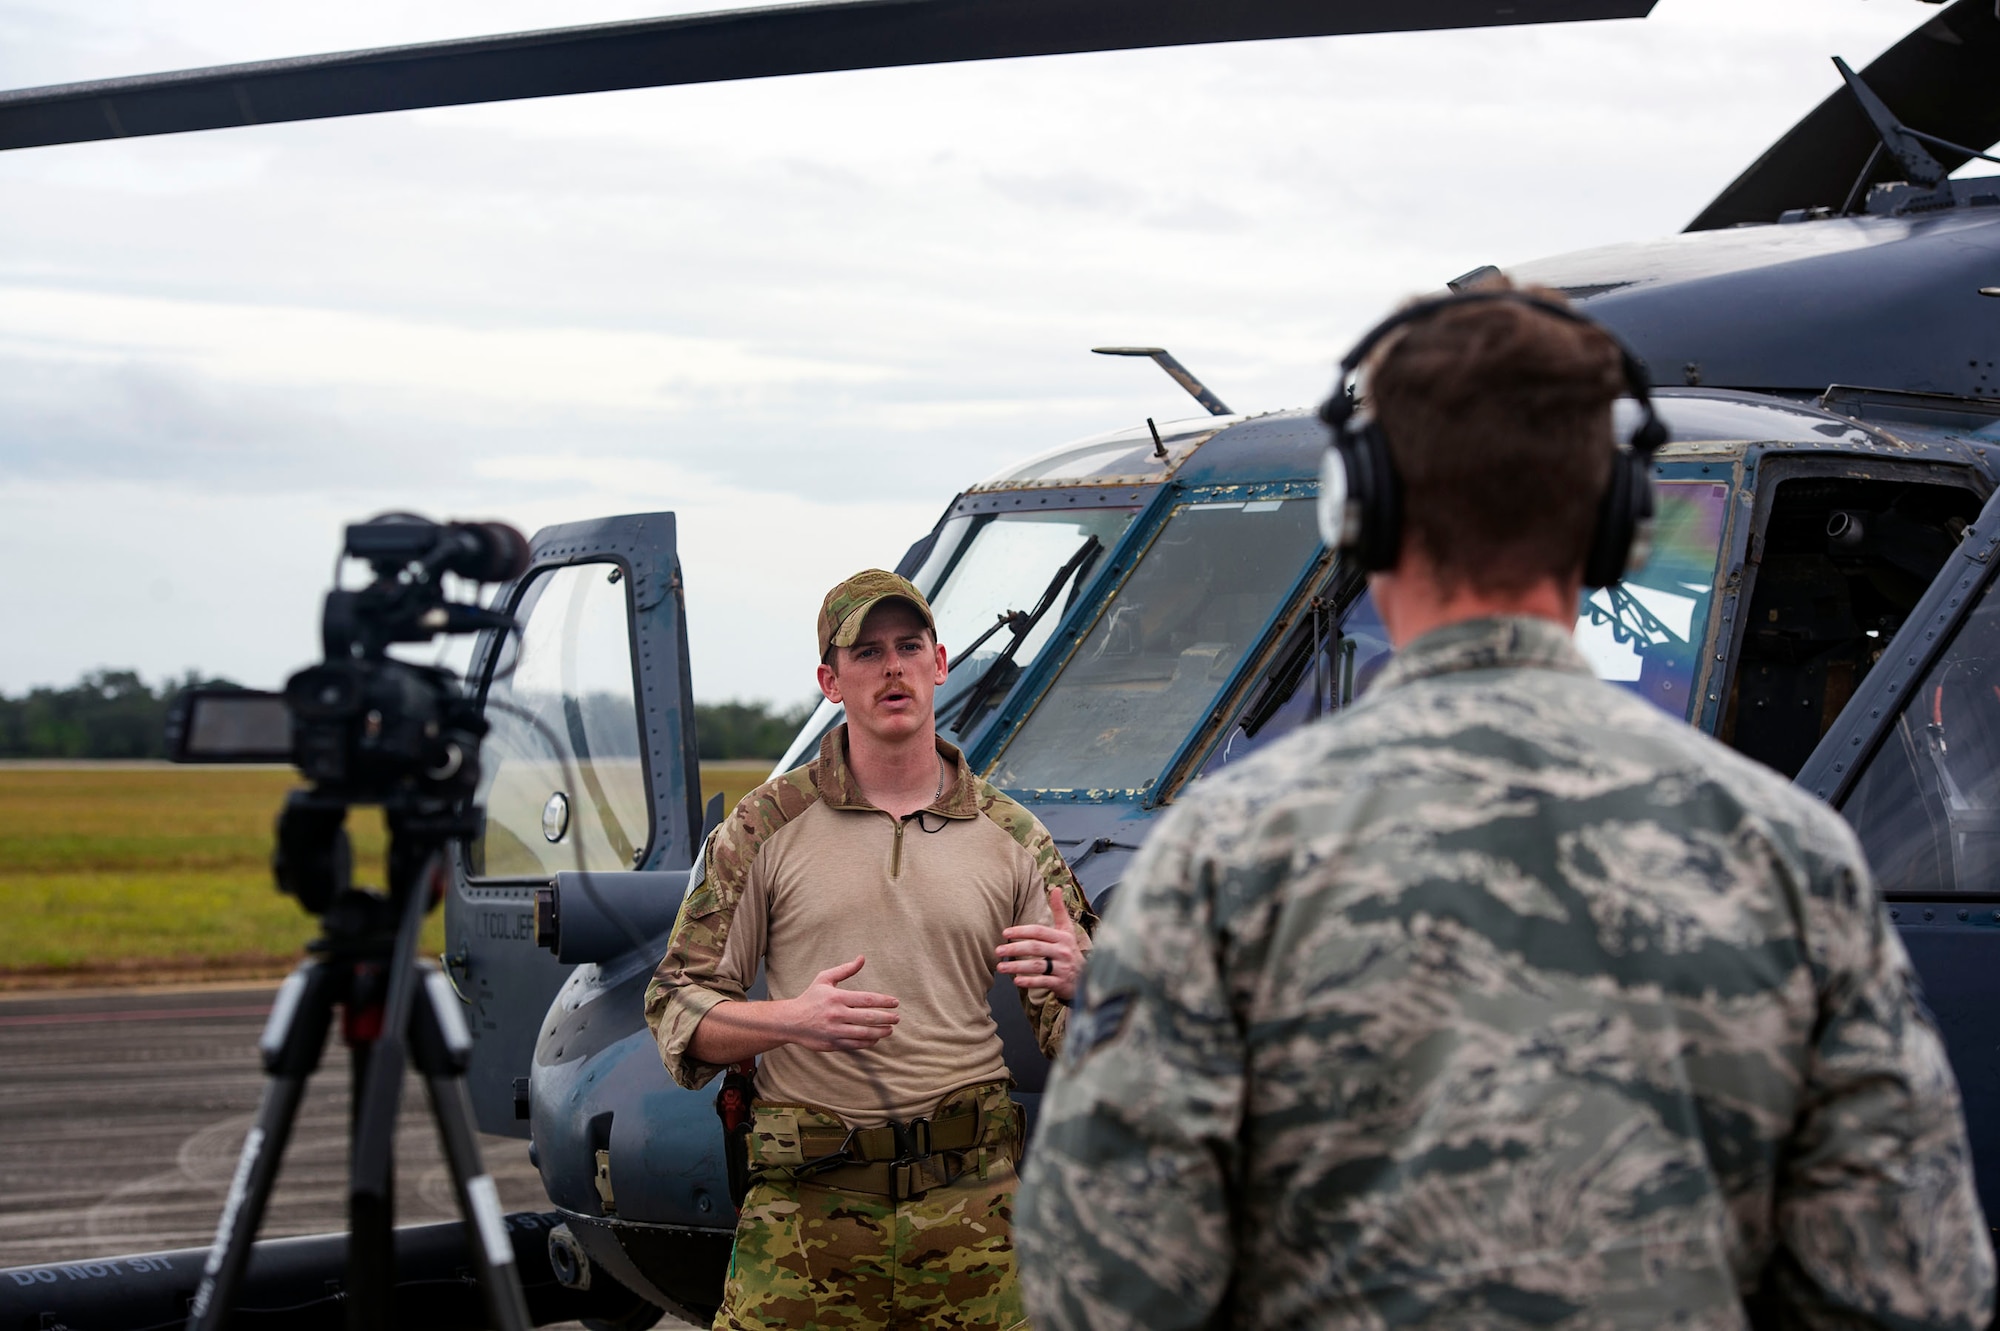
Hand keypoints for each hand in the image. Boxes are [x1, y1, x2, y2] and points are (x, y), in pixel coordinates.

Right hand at [784, 956, 899, 1051]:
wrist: (791, 1021)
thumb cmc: (810, 998)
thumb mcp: (824, 979)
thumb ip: (845, 970)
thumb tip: (862, 958)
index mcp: (837, 998)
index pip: (867, 999)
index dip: (884, 1001)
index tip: (895, 1003)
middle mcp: (837, 1015)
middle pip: (869, 1017)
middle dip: (886, 1018)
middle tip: (897, 1018)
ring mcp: (835, 1030)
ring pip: (864, 1033)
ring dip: (880, 1032)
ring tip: (890, 1029)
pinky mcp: (833, 1043)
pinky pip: (855, 1044)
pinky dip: (868, 1042)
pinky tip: (875, 1038)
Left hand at [997, 887, 1084, 1003]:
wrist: (1088, 977)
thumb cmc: (1070, 950)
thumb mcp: (1068, 930)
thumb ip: (1060, 910)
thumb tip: (1057, 888)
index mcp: (1063, 937)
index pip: (1039, 931)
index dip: (1021, 931)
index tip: (1005, 932)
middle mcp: (1063, 951)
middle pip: (1035, 947)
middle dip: (1014, 948)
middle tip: (997, 951)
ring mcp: (1063, 968)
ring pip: (1037, 965)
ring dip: (1017, 966)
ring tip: (1000, 967)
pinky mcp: (1061, 983)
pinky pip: (1043, 982)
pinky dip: (1029, 981)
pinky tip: (1016, 980)